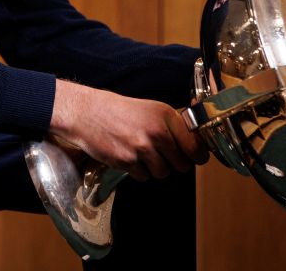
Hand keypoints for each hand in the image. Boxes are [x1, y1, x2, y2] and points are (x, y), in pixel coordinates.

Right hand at [49, 80, 208, 180]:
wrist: (87, 112)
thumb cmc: (119, 111)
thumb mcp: (151, 109)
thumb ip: (172, 126)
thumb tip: (195, 143)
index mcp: (166, 116)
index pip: (195, 146)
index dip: (198, 156)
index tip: (197, 157)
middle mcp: (157, 132)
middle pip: (182, 165)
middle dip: (174, 164)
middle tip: (163, 156)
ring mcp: (141, 148)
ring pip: (163, 173)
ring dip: (155, 169)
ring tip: (143, 155)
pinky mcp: (127, 161)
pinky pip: (144, 177)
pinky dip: (139, 172)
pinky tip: (130, 157)